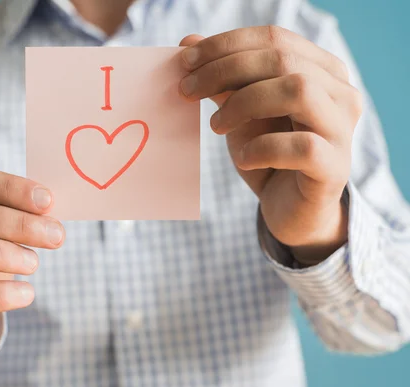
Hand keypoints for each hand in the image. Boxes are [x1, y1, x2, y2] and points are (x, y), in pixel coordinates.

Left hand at [179, 26, 361, 263]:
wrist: (290, 209)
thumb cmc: (268, 154)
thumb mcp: (241, 111)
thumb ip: (221, 79)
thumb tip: (187, 44)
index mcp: (321, 69)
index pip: (274, 38)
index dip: (225, 45)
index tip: (184, 60)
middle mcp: (340, 93)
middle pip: (282, 59)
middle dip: (224, 70)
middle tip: (186, 90)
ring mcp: (342, 130)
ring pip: (298, 90)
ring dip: (244, 103)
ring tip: (215, 126)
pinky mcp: (334, 168)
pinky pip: (302, 147)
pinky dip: (263, 148)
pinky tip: (243, 157)